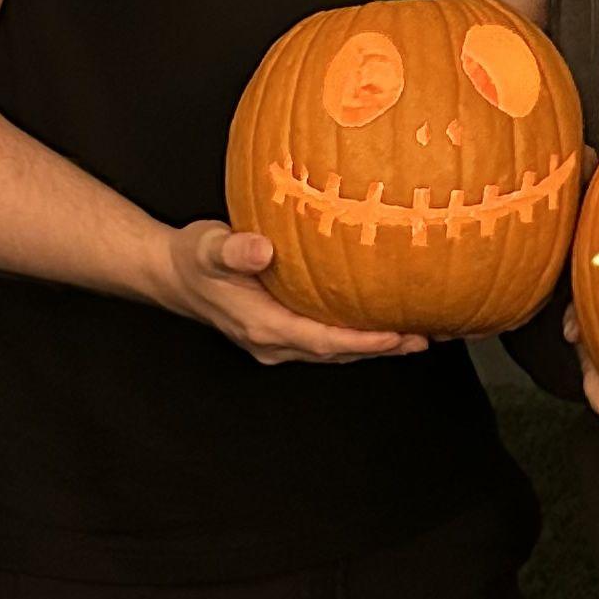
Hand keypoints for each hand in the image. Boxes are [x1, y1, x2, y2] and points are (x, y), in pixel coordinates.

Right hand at [152, 221, 428, 366]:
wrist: (173, 274)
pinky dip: (355, 336)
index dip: (361, 341)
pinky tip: (380, 322)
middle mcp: (273, 342)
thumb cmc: (194, 257)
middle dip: (381, 347)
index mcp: (262, 326)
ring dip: (373, 345)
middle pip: (337, 352)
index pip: (322, 340)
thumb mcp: (208, 246)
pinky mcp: (281, 333)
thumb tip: (260, 249)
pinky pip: (326, 340)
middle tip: (425, 337)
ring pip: (334, 350)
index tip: (396, 335)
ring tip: (416, 335)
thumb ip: (233, 250)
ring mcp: (276, 342)